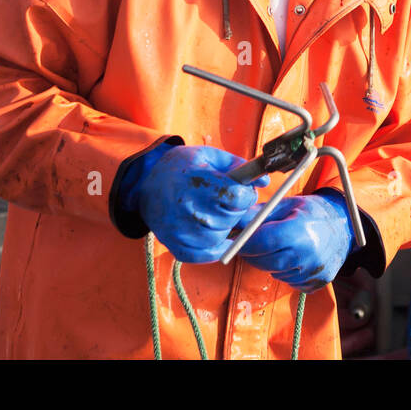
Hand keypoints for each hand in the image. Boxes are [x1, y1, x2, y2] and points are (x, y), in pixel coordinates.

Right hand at [127, 145, 269, 263]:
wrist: (145, 186)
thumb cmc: (181, 168)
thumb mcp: (208, 156)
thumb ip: (239, 165)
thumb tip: (265, 180)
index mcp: (199, 183)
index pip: (239, 198)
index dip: (245, 194)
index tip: (239, 190)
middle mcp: (190, 210)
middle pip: (233, 218)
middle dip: (235, 209)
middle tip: (223, 200)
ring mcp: (183, 232)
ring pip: (224, 236)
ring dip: (225, 225)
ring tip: (211, 211)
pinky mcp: (178, 247)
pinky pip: (210, 254)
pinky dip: (216, 245)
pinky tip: (212, 230)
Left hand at [238, 192, 354, 292]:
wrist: (344, 227)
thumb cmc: (312, 213)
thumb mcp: (287, 205)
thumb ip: (259, 214)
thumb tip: (234, 221)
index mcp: (300, 230)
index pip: (262, 242)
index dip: (244, 243)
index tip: (235, 240)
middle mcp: (308, 254)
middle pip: (265, 261)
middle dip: (253, 253)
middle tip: (253, 243)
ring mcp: (313, 271)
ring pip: (275, 272)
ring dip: (270, 261)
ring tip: (280, 246)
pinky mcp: (316, 283)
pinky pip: (288, 281)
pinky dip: (285, 270)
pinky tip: (293, 257)